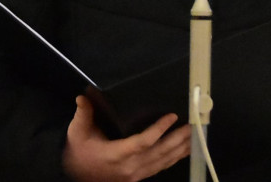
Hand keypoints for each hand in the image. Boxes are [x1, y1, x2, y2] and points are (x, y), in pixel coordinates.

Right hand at [62, 95, 190, 181]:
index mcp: (116, 154)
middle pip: (159, 153)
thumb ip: (83, 114)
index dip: (159, 129)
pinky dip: (174, 159)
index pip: (142, 142)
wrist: (76, 176)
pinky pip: (160, 168)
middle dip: (178, 139)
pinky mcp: (139, 177)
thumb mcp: (77, 132)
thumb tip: (82, 96)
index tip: (171, 116)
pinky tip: (184, 151)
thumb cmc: (78, 151)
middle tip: (192, 125)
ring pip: (163, 162)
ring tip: (194, 136)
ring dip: (180, 149)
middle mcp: (130, 167)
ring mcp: (136, 174)